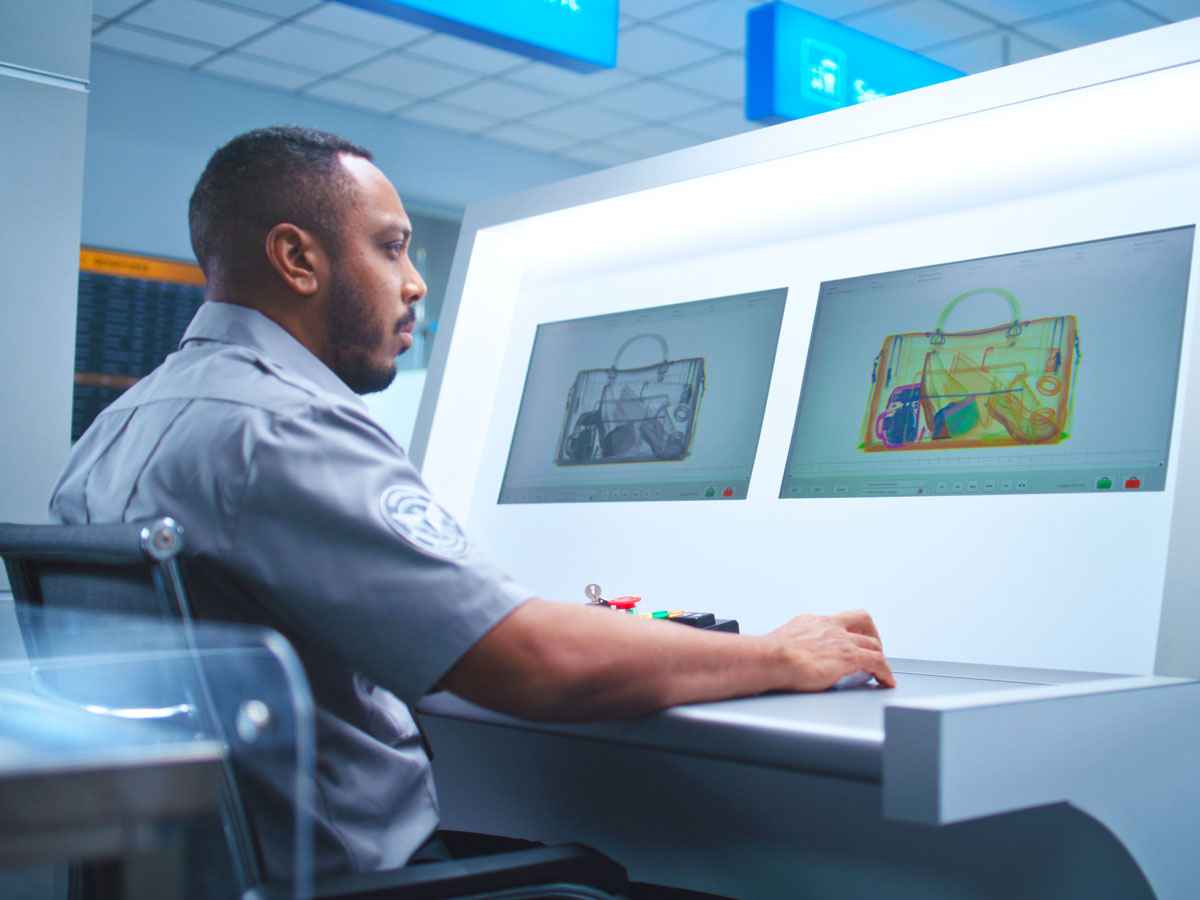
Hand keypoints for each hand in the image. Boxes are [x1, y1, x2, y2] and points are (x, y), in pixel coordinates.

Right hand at [768, 609, 895, 690]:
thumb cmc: (768, 657)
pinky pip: (878, 662)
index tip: (849, 641)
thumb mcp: (780, 645)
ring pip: (872, 643)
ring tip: (881, 670)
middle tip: (872, 651)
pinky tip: (887, 681)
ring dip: (879, 657)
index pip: (837, 621)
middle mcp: (828, 625)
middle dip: (871, 636)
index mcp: (810, 622)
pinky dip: (885, 672)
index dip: (848, 631)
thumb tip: (783, 661)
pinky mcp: (849, 656)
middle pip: (861, 621)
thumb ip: (789, 649)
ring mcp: (840, 639)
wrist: (770, 659)